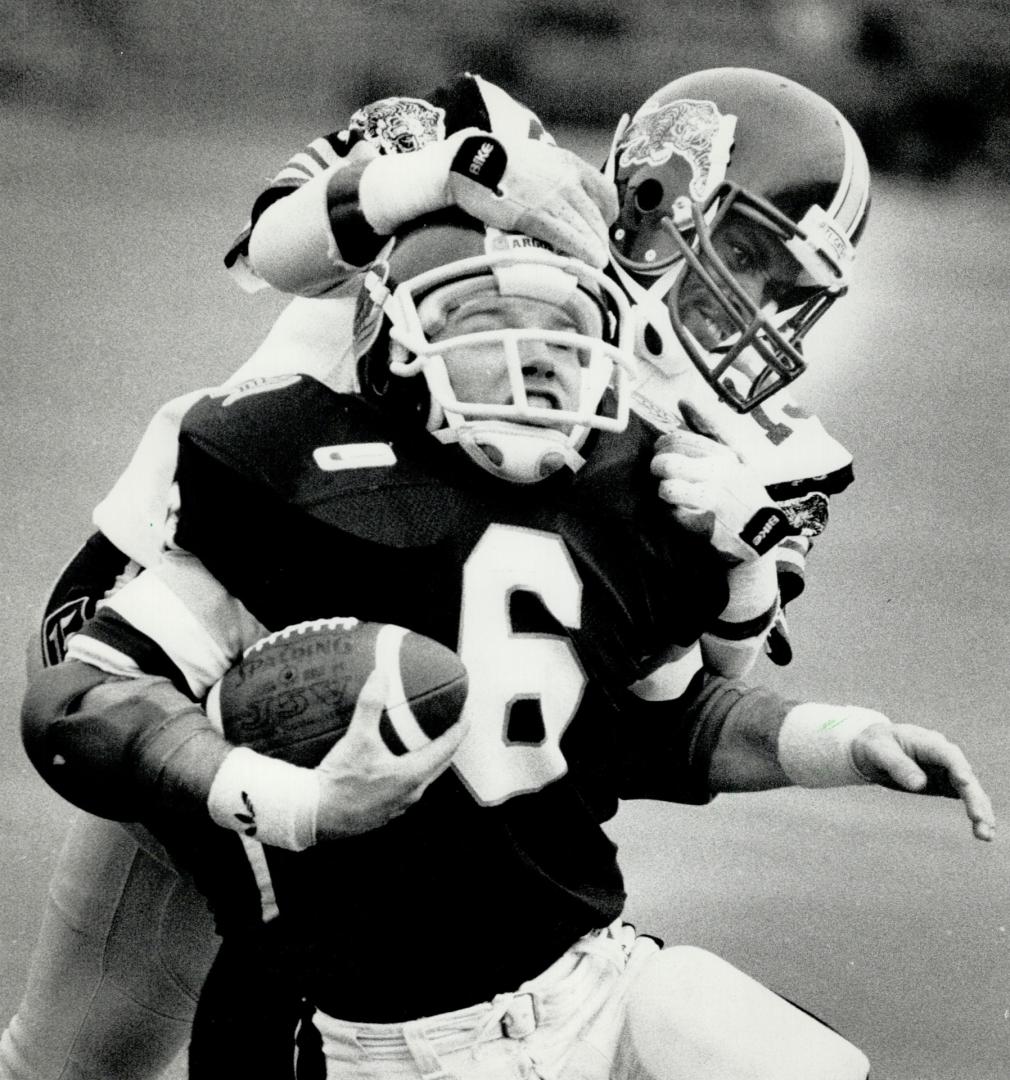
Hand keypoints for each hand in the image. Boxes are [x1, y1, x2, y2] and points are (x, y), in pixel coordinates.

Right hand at [312, 664, 468, 838]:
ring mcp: (398, 805)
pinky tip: (396, 764)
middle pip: (440, 765)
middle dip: (448, 744)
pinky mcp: (384, 811)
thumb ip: (371, 704)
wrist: (315, 814)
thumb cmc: (340, 781)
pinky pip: (407, 788)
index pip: (447, 749)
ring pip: (423, 778)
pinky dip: (410, 772)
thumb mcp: (357, 738)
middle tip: (451, 725)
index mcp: (412, 775)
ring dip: (429, 760)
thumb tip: (381, 675)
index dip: (459, 730)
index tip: (467, 715)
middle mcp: (411, 793)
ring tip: (425, 741)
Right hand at [448, 133, 617, 267]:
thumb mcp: (537, 156)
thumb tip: (560, 190)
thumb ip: (554, 173)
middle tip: (596, 252)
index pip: (605, 191)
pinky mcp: (536, 216)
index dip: (607, 214)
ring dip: (595, 250)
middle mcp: (568, 179)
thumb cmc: (498, 160)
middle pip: (598, 216)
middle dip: (599, 238)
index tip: (601, 226)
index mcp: (569, 163)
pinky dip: (583, 252)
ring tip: (597, 266)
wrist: (470, 161)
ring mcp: (553, 198)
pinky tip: (591, 264)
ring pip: (586, 229)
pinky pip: (568, 237)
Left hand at [651, 428, 791, 564]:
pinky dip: (672, 516)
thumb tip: (683, 401)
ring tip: (671, 494)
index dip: (662, 445)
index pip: (678, 439)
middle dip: (657, 467)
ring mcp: (716, 500)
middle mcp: (722, 473)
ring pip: (668, 489)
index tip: (662, 451)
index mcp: (724, 454)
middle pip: (667, 462)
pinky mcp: (709, 525)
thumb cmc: (740, 491)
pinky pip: (673, 516)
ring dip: (664, 491)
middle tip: (661, 474)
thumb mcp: (730, 457)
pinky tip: (682, 513)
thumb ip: (705, 429)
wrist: (763, 534)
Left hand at [851, 722, 995, 841]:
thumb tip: (919, 784)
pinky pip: (966, 798)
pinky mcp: (946, 784)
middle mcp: (944, 755)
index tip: (966, 783)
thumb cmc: (875, 746)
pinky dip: (976, 813)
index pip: (947, 755)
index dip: (958, 768)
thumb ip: (897, 765)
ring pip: (970, 790)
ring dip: (981, 811)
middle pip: (965, 776)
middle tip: (980, 820)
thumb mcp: (878, 752)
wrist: (874, 748)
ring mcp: (948, 770)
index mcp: (927, 742)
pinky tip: (984, 831)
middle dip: (974, 797)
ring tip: (986, 835)